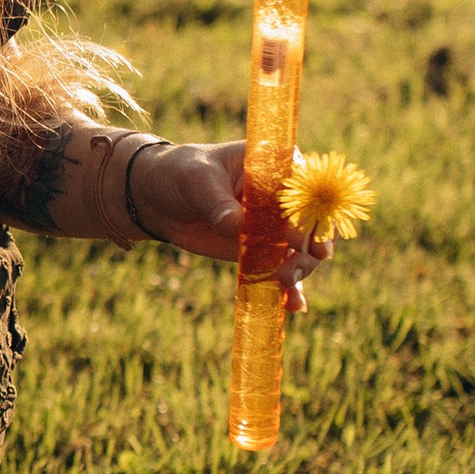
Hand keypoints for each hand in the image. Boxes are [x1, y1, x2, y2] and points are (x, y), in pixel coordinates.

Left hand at [129, 137, 336, 311]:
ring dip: (300, 269)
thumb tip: (235, 224)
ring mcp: (276, 225)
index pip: (305, 189)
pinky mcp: (263, 249)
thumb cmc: (182, 173)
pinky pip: (281, 269)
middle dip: (311, 247)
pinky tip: (292, 306)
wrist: (160, 199)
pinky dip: (288, 288)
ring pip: (302, 250)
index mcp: (277, 167)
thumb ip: (217, 201)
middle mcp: (284, 198)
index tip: (307, 238)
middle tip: (293, 269)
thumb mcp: (197, 180)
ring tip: (284, 283)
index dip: (313, 213)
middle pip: (313, 223)